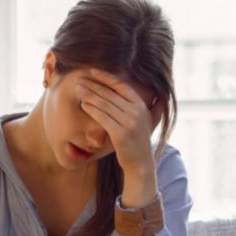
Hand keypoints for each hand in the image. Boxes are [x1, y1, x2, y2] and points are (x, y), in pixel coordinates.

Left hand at [76, 69, 164, 207]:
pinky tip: (83, 105)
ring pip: (105, 104)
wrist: (140, 164)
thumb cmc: (138, 141)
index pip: (122, 86)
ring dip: (89, 94)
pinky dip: (92, 110)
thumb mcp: (147, 121)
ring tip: (77, 88)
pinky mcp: (121, 134)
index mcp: (142, 106)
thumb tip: (158, 96)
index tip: (93, 71)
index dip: (106, 77)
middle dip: (92, 84)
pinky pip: (102, 118)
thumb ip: (147, 107)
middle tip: (78, 78)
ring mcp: (130, 123)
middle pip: (110, 93)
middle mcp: (137, 112)